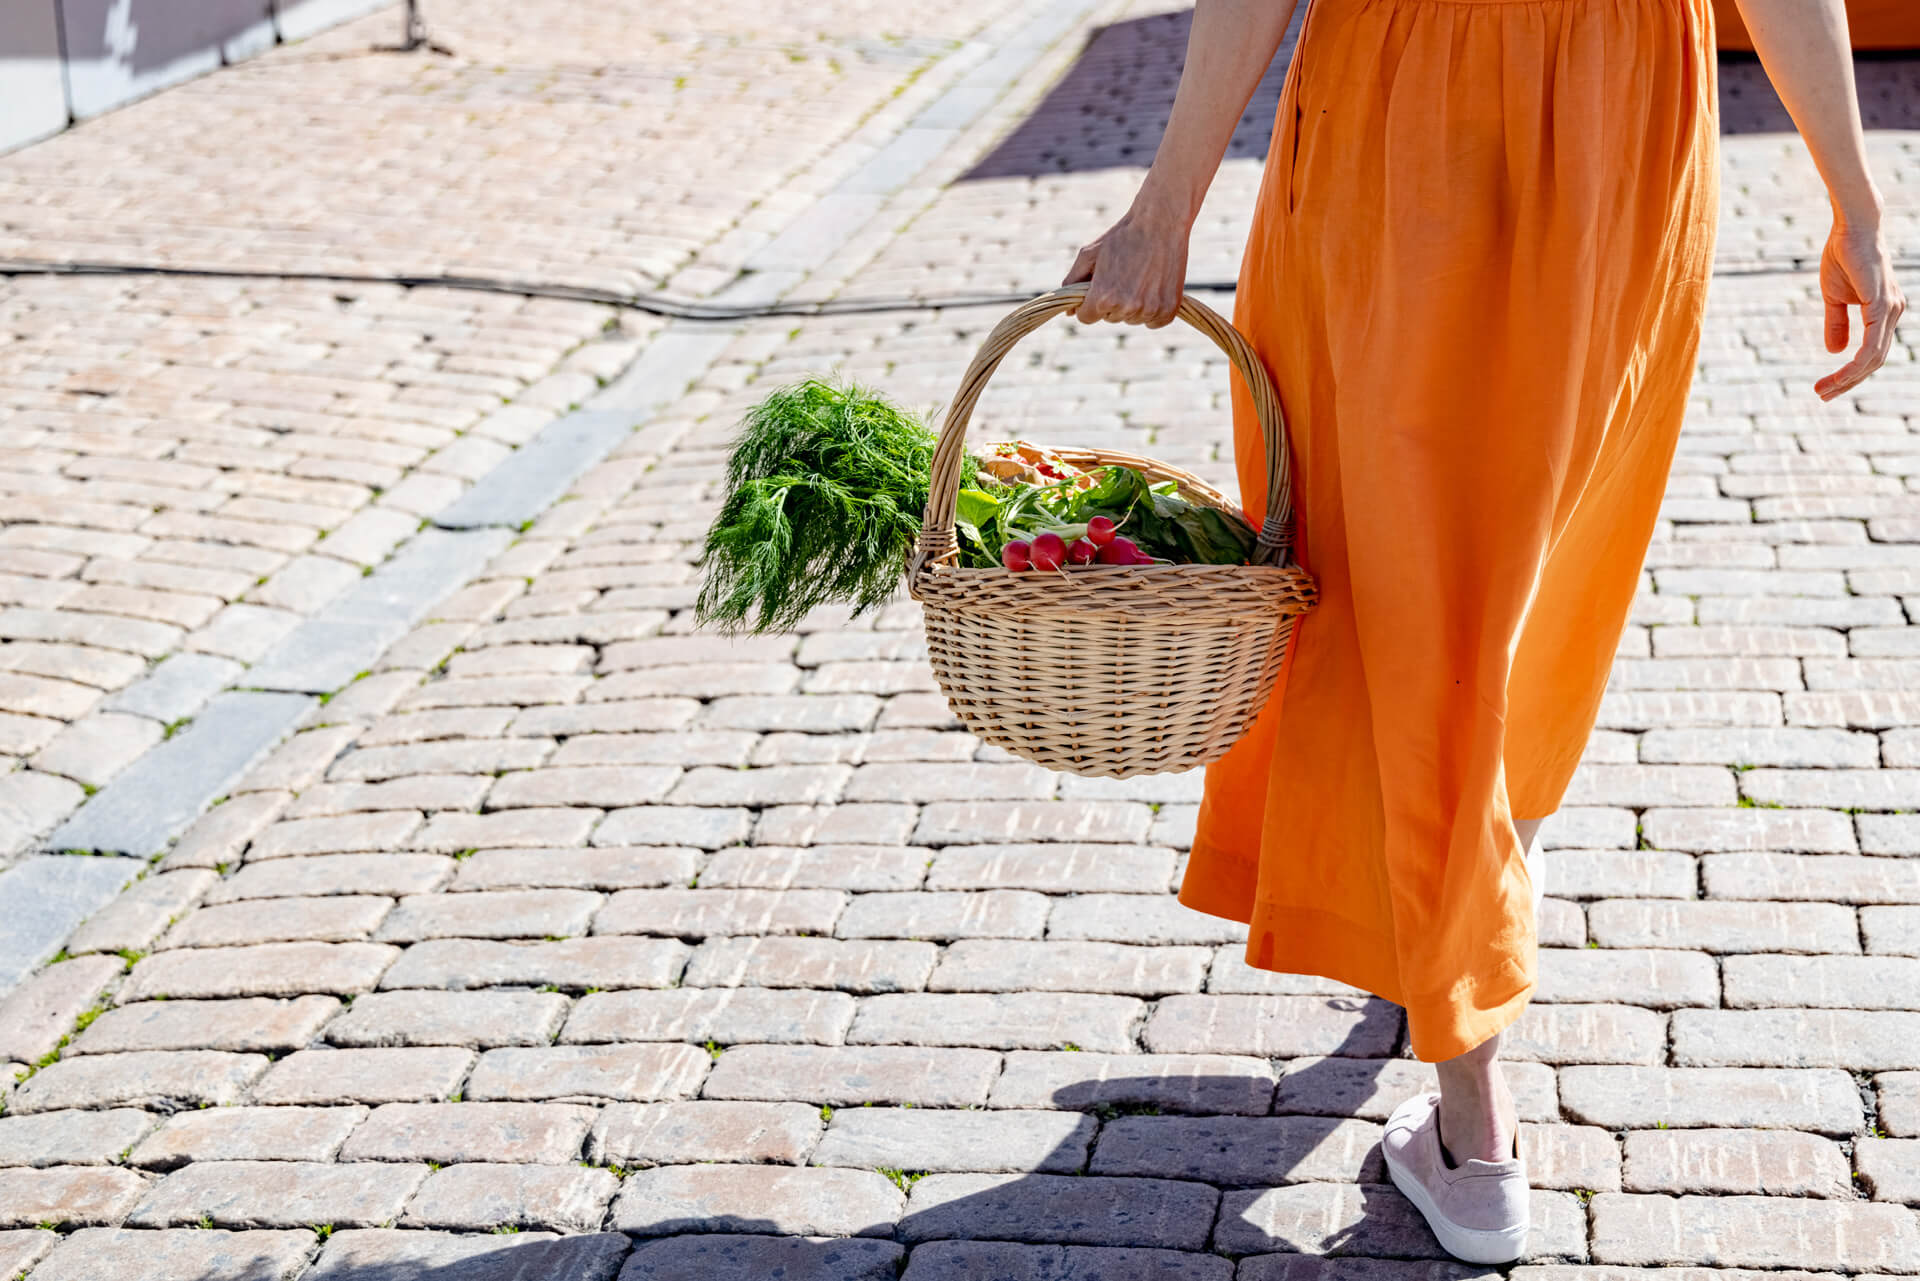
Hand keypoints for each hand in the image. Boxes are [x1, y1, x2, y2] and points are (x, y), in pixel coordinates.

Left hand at [1061, 194, 1190, 327]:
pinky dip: (1152, 311)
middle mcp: (1126, 308)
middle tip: (1122, 275)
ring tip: (1139, 277)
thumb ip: (1072, 283)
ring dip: (1132, 306)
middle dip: (1111, 302)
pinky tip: (1152, 288)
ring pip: (1132, 320)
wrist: (1160, 221)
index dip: (1089, 302)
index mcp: (1103, 297)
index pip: (1086, 317)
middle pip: (1110, 318)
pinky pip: (1153, 322)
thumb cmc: (1122, 236)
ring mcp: (1149, 310)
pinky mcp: (1168, 309)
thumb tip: (1068, 312)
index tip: (1099, 287)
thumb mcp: (1089, 254)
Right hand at [1816, 214, 1905, 400]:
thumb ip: (1837, 323)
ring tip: (1824, 390)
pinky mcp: (1882, 306)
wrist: (1853, 228)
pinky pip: (1871, 346)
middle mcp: (1894, 313)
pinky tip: (1839, 374)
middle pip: (1875, 361)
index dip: (1850, 373)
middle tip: (1822, 395)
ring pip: (1874, 359)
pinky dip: (1854, 365)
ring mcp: (1892, 310)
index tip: (1825, 387)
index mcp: (1885, 311)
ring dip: (1848, 379)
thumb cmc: (1844, 256)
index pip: (1871, 353)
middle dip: (1848, 383)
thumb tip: (1835, 351)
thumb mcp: (1834, 297)